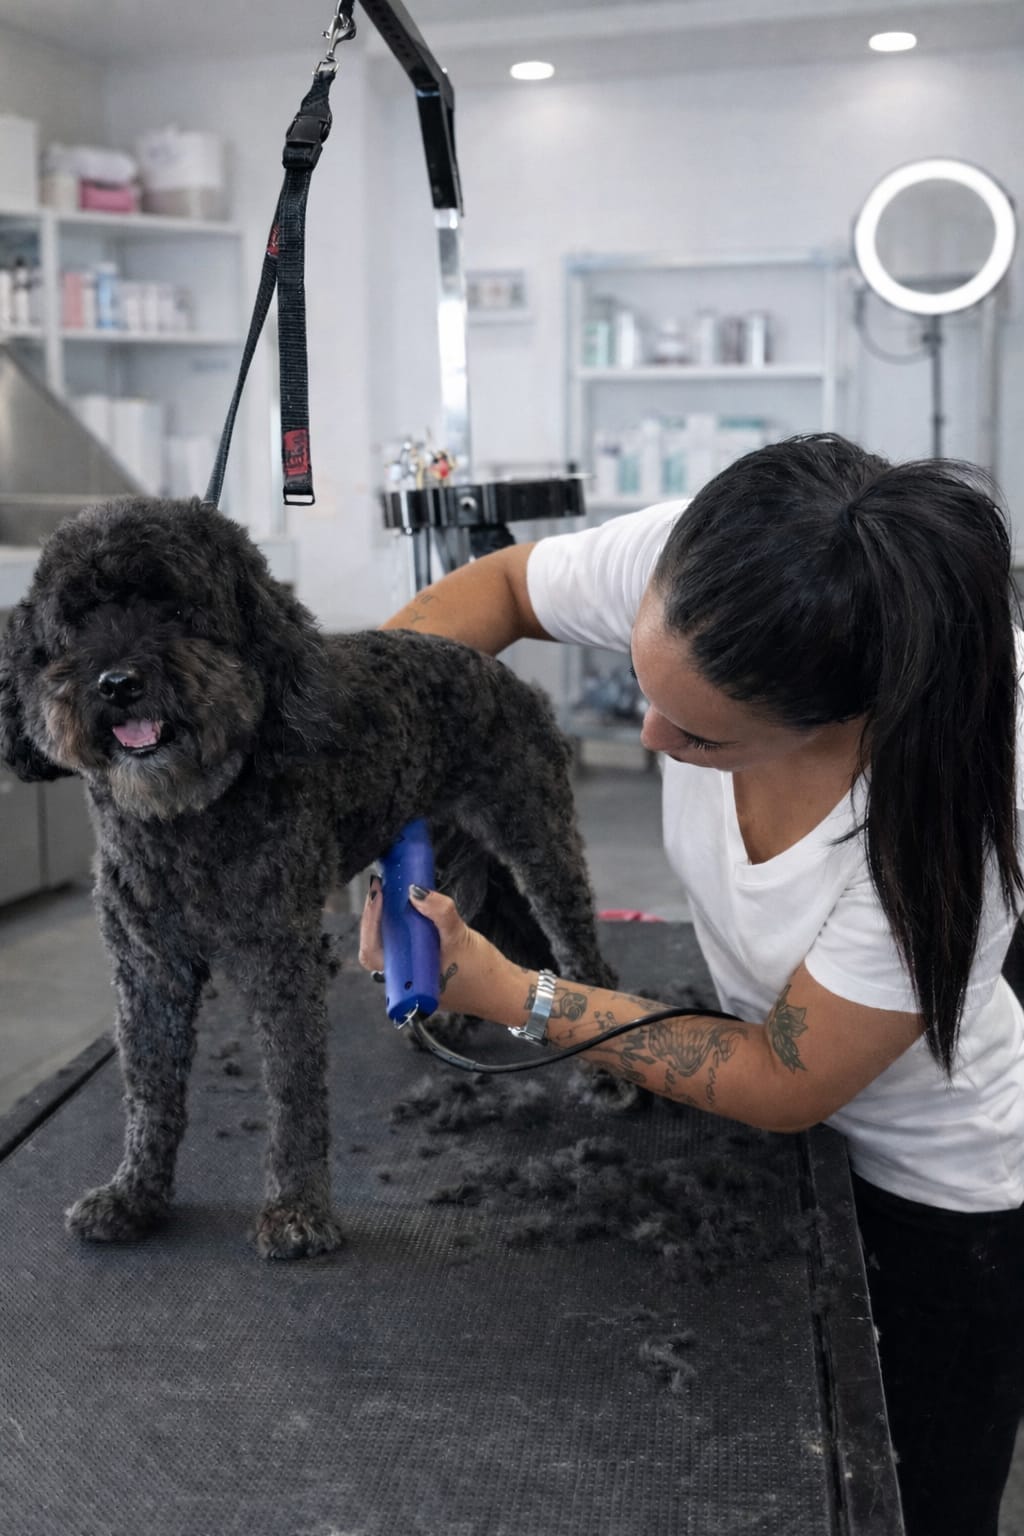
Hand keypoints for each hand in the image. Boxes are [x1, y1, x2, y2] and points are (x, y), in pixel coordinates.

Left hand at [358, 878, 514, 1020]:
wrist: (503, 990)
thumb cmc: (482, 973)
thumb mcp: (460, 936)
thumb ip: (440, 912)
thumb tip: (415, 891)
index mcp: (406, 980)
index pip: (372, 950)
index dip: (369, 922)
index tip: (377, 894)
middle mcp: (405, 979)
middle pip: (376, 944)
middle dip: (375, 915)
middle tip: (381, 886)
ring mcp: (413, 974)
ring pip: (389, 944)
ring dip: (387, 918)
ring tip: (391, 891)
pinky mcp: (423, 966)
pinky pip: (404, 944)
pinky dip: (402, 925)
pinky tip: (408, 907)